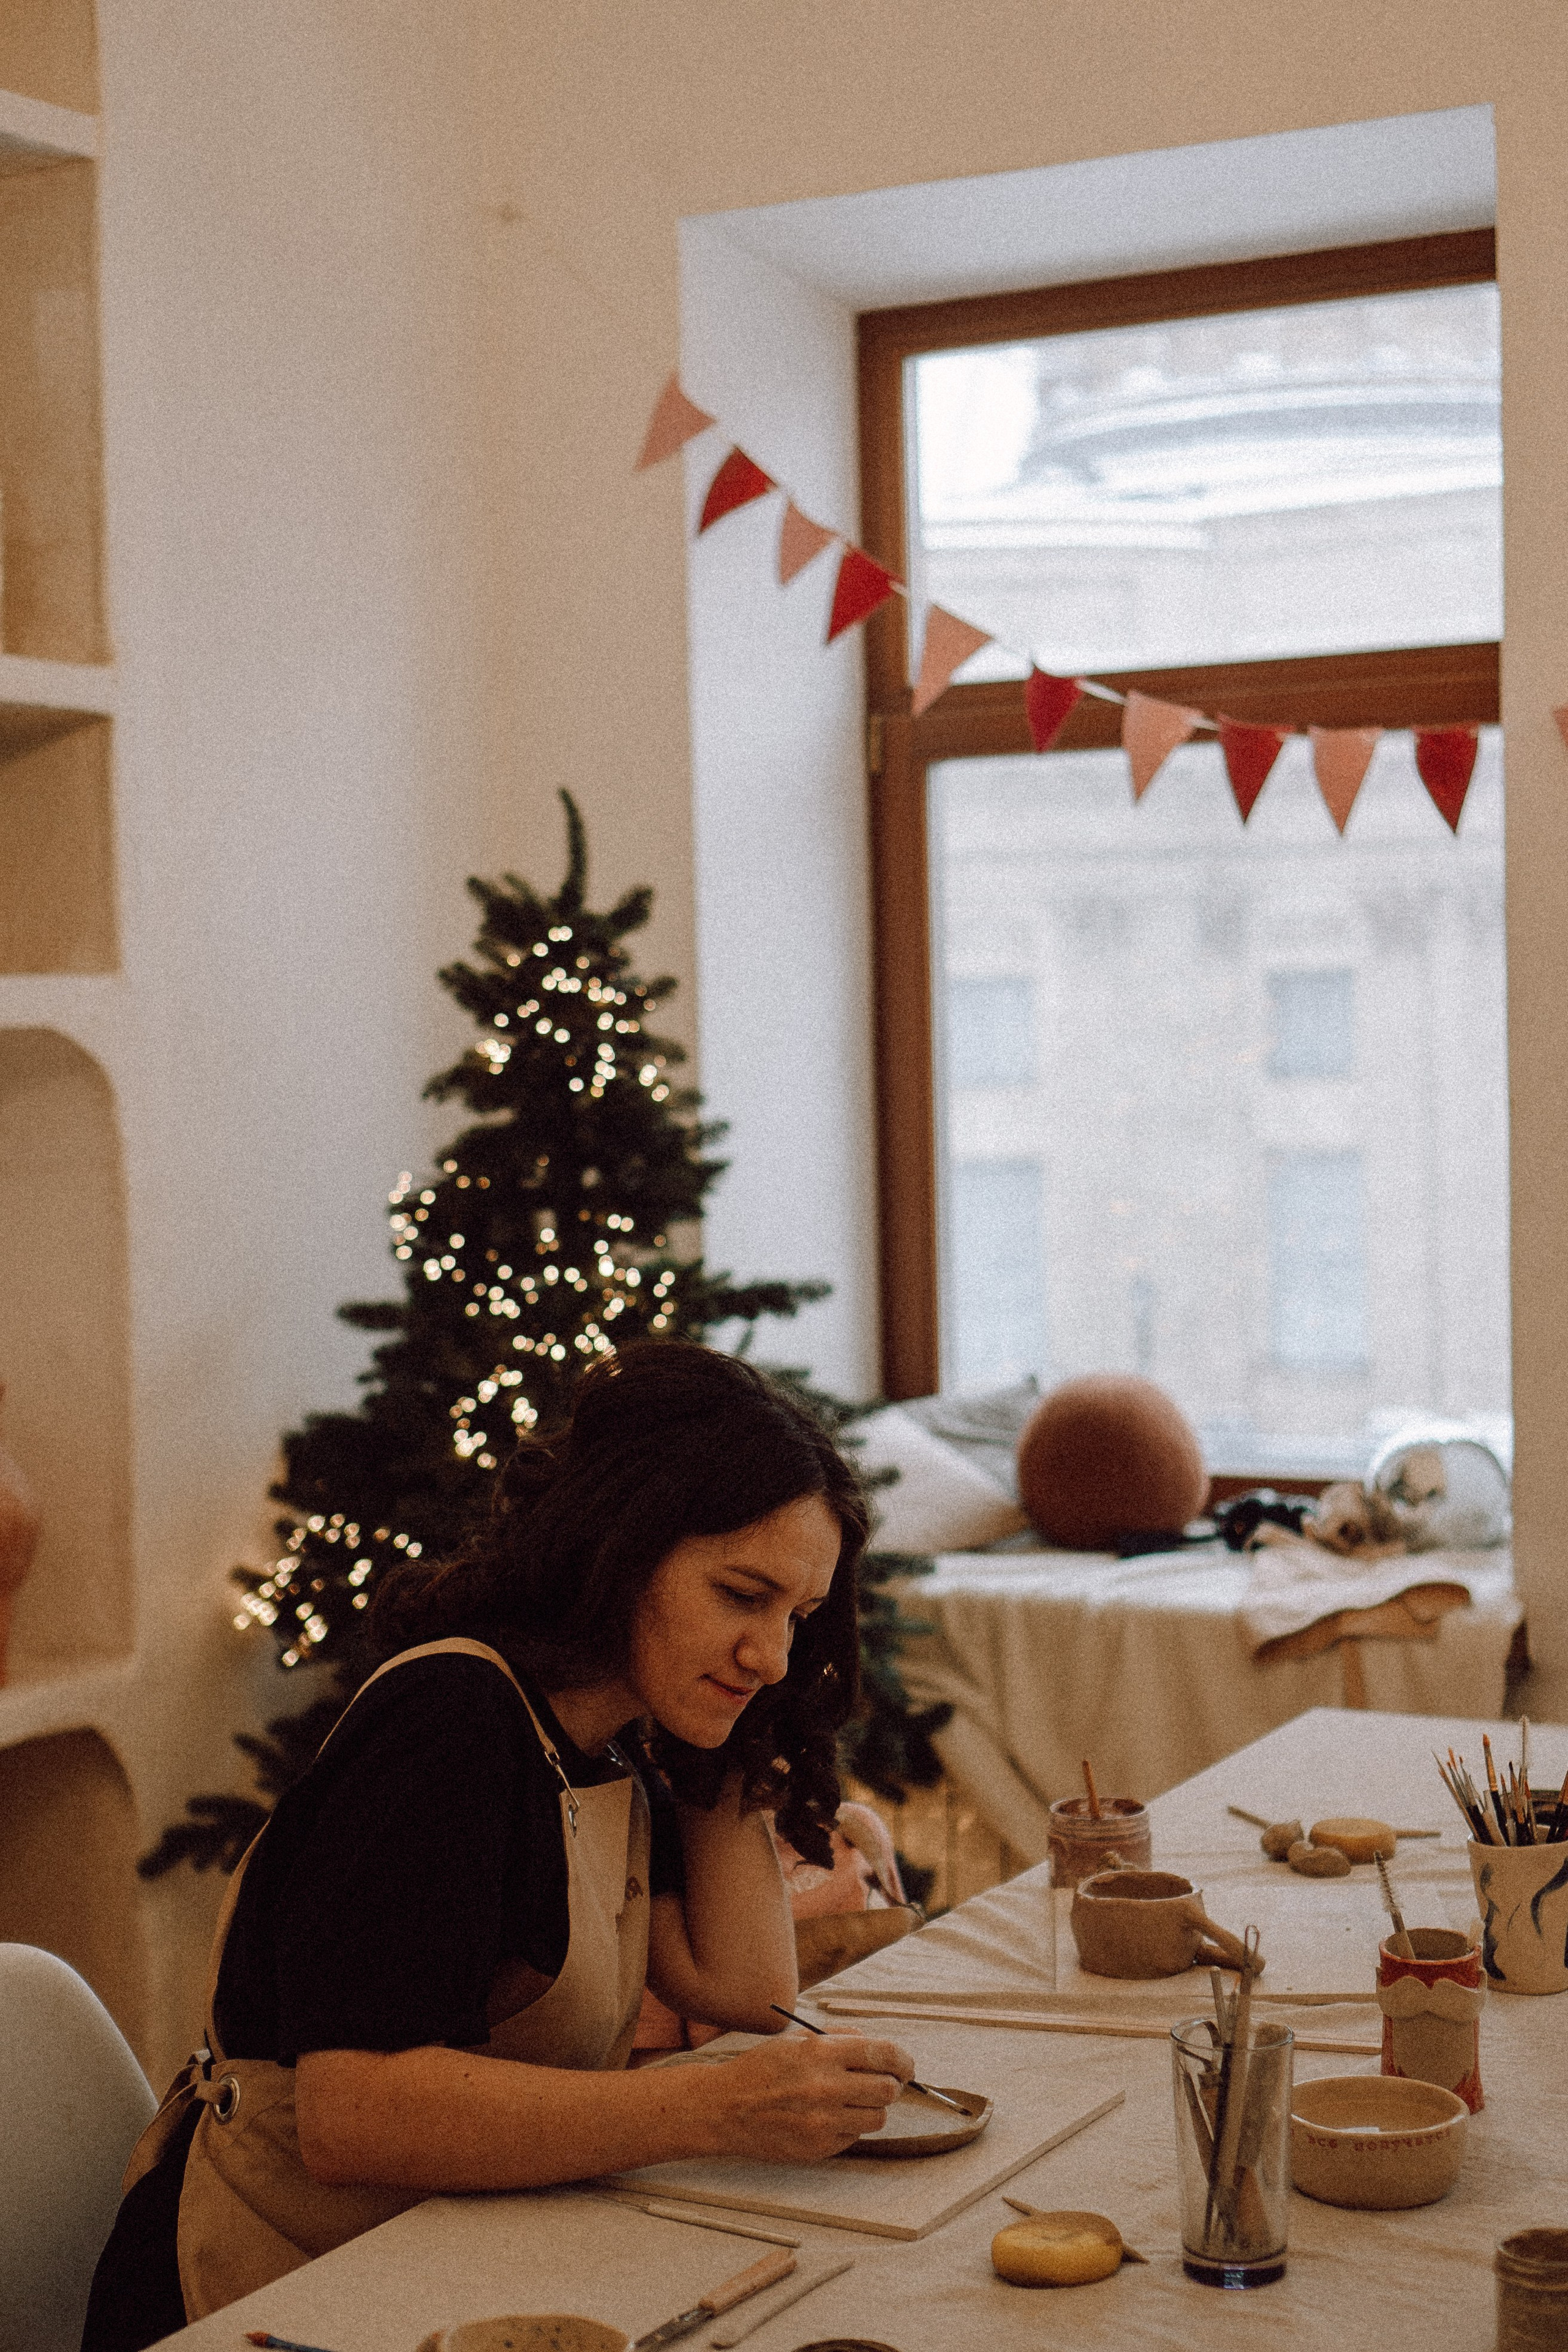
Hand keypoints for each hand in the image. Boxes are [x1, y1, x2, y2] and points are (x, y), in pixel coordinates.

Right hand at [704, 2033, 914, 2163]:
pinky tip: (827, 2117)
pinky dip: (849, 2127)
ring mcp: (823, 2121)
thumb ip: (837, 2039)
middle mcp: (826, 2087)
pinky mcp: (819, 2147)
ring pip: (877, 2118)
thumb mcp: (795, 2041)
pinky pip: (854, 2137)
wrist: (725, 2109)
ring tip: (850, 2101)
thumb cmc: (760, 2071)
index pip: (882, 2053)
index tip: (906, 2065)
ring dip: (871, 2108)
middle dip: (890, 2085)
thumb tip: (871, 2043)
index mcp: (821, 2052)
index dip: (903, 2060)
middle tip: (880, 2084)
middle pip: (887, 2090)